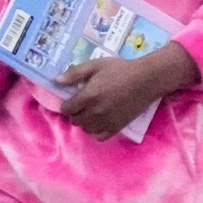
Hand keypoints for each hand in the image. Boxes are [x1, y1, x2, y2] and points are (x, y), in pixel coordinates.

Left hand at [56, 44, 199, 138]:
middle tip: (82, 105)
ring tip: (91, 112)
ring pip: (85, 129)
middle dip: (75, 113)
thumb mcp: (95, 65)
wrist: (146, 79)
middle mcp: (95, 112)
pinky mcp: (117, 127)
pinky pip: (99, 137)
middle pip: (75, 120)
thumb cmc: (120, 69)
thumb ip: (74, 73)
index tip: (72, 100)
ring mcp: (106, 122)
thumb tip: (56, 81)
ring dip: (85, 122)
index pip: (66, 109)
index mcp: (88, 96)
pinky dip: (95, 131)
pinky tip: (99, 121)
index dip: (67, 104)